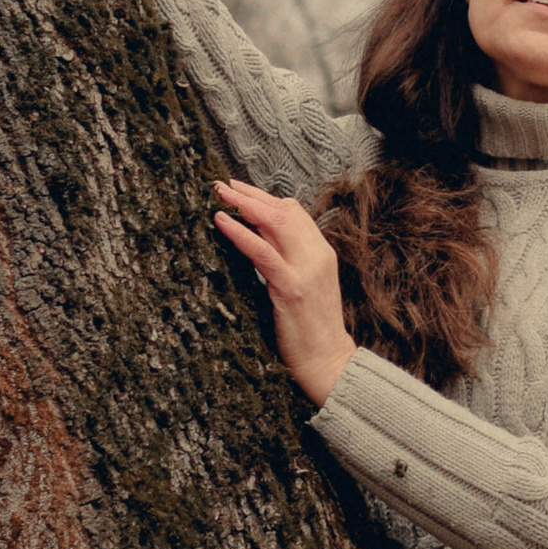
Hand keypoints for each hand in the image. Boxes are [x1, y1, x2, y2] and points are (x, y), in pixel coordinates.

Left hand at [212, 179, 353, 406]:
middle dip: (251, 195)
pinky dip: (240, 233)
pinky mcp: (292, 288)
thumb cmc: (312, 332)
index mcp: (321, 253)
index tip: (239, 189)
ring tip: (218, 195)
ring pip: (274, 223)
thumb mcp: (304, 289)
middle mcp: (317, 255)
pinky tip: (221, 222)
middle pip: (283, 210)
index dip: (265, 197)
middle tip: (222, 184)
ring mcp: (306, 270)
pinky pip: (262, 252)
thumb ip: (289, 264)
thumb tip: (259, 244)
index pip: (294, 212)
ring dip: (243, 205)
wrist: (329, 363)